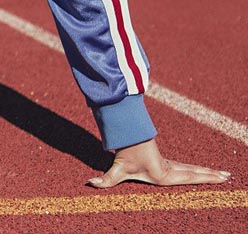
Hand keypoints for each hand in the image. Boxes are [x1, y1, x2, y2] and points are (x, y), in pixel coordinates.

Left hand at [88, 138, 230, 187]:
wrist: (125, 136)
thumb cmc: (123, 153)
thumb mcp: (115, 168)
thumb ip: (105, 179)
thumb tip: (90, 184)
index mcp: (164, 174)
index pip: (188, 177)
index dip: (204, 178)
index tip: (219, 178)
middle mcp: (170, 169)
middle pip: (194, 172)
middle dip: (211, 175)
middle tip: (228, 176)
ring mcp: (169, 165)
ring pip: (192, 168)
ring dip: (208, 172)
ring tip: (224, 175)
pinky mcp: (166, 163)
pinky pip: (187, 167)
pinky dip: (198, 170)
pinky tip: (206, 172)